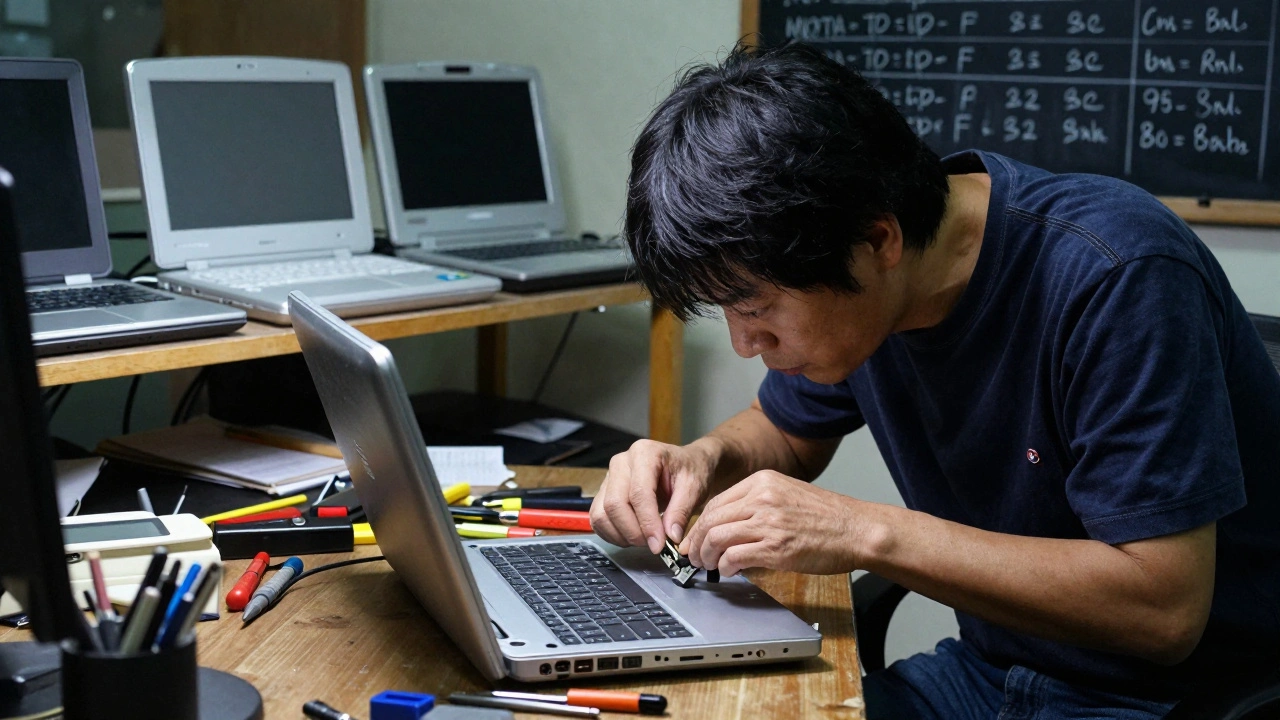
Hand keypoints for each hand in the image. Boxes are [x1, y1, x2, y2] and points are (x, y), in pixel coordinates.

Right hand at [590, 439, 716, 553]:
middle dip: (633, 532)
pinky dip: (612, 534)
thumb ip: (681, 511)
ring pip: (602, 514)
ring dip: (621, 535)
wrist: (684, 464)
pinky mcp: (603, 492)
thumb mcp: (694, 487)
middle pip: (614, 504)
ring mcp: (609, 477)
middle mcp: (621, 463)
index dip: (647, 523)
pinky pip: (598, 519)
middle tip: (654, 545)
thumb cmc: (689, 470)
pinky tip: (631, 536)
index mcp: (644, 454)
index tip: (659, 544)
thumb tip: (670, 537)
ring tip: (644, 539)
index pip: (639, 493)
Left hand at [678, 470, 861, 575]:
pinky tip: (728, 571)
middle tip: (694, 555)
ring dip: (706, 555)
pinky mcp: (776, 548)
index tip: (695, 537)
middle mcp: (762, 498)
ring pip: (717, 537)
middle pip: (711, 519)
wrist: (857, 529)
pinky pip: (735, 556)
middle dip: (696, 541)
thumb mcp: (788, 494)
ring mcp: (768, 522)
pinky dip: (725, 566)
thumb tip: (730, 525)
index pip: (716, 502)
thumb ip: (758, 503)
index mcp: (763, 481)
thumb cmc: (828, 517)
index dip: (699, 523)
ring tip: (707, 565)